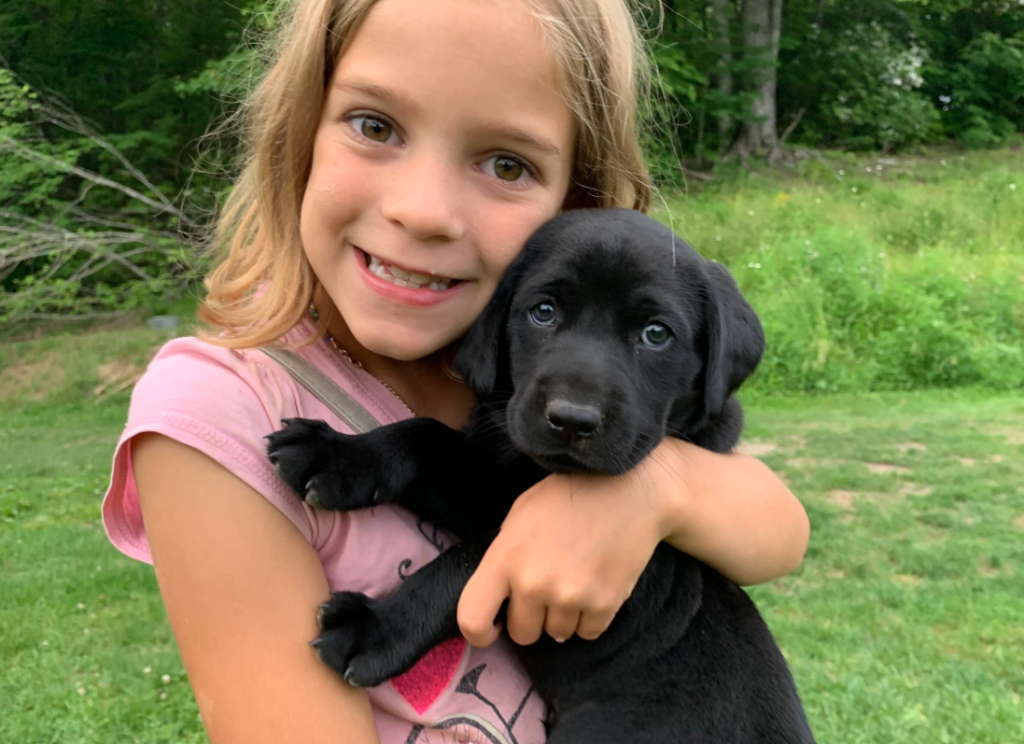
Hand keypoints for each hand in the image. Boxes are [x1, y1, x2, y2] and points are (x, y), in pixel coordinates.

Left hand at [457, 447, 677, 646]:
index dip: (479, 632)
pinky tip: (594, 587)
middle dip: (531, 618)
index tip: (493, 628)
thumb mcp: (520, 515)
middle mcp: (534, 583)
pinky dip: (589, 618)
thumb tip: (500, 596)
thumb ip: (504, 556)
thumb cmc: (569, 496)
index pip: (471, 619)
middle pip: (522, 634)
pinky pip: (587, 633)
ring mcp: (570, 597)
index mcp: (505, 558)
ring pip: (557, 635)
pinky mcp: (604, 605)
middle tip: (547, 590)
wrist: (628, 490)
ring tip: (575, 581)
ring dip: (562, 617)